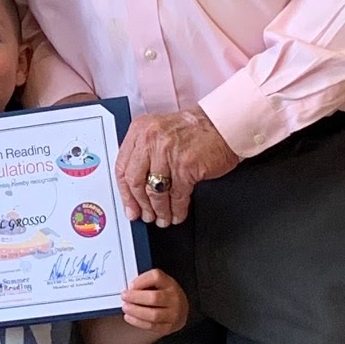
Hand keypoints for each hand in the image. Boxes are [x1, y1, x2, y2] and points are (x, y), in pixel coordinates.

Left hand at [115, 109, 238, 227]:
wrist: (222, 124)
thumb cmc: (195, 128)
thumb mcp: (160, 131)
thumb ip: (144, 152)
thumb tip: (134, 186)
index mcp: (140, 130)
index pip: (122, 167)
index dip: (124, 192)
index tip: (129, 206)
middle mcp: (151, 139)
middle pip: (135, 181)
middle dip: (140, 204)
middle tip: (145, 216)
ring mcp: (167, 153)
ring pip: (155, 192)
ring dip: (159, 210)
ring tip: (162, 218)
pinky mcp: (185, 166)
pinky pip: (177, 195)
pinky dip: (177, 209)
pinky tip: (177, 214)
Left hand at [118, 268, 188, 337]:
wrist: (181, 310)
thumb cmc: (166, 294)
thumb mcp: (159, 283)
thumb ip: (146, 282)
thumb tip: (130, 289)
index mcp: (170, 284)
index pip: (156, 277)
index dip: (141, 281)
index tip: (131, 285)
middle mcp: (174, 298)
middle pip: (154, 298)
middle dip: (136, 297)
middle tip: (124, 297)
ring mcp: (173, 314)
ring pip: (153, 314)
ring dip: (136, 311)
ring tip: (126, 307)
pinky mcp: (168, 327)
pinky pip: (152, 326)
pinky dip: (138, 322)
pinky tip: (129, 317)